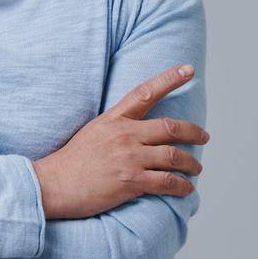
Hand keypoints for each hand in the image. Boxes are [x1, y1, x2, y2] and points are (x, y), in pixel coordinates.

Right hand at [32, 63, 208, 219]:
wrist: (53, 184)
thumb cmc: (71, 163)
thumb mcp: (92, 132)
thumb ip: (116, 127)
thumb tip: (138, 131)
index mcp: (113, 120)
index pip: (145, 93)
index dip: (169, 79)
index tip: (187, 69)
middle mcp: (124, 135)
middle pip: (170, 127)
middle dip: (194, 132)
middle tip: (204, 136)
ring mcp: (128, 158)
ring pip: (175, 156)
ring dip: (192, 163)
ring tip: (196, 168)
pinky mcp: (130, 181)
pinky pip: (167, 182)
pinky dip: (182, 186)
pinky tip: (186, 188)